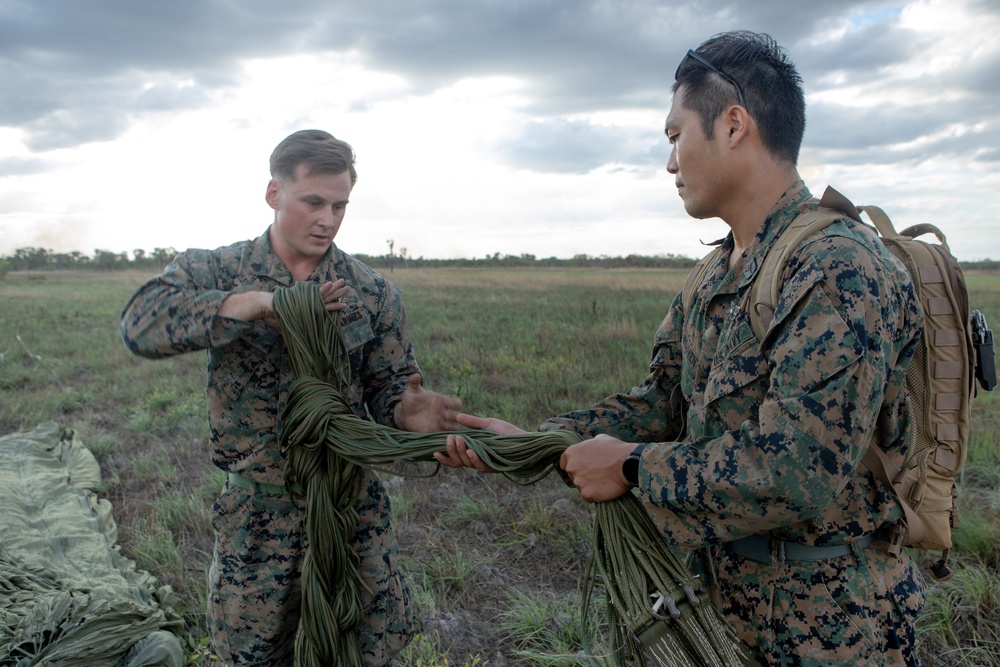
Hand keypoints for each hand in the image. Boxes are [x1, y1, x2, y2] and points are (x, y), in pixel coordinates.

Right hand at [218, 280, 348, 327]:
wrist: (263, 305)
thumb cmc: (271, 314)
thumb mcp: (284, 324)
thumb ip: (289, 328)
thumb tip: (289, 341)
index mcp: (304, 304)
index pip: (321, 303)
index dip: (332, 302)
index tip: (343, 301)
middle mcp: (306, 300)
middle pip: (325, 296)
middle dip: (337, 292)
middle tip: (349, 287)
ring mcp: (305, 299)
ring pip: (324, 294)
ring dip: (335, 290)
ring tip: (346, 285)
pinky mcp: (301, 299)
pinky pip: (315, 296)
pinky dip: (324, 291)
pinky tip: (331, 285)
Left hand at [394, 374, 461, 432]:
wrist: (405, 413)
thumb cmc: (411, 400)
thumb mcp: (412, 391)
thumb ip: (414, 383)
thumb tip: (415, 374)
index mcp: (442, 401)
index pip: (456, 402)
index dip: (456, 404)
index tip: (454, 405)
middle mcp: (444, 412)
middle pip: (458, 417)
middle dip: (459, 419)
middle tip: (456, 421)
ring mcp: (440, 423)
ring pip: (454, 428)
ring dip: (454, 431)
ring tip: (452, 433)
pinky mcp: (435, 431)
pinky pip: (444, 435)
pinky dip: (446, 437)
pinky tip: (444, 439)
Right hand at [434, 413, 522, 471]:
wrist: (526, 439)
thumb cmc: (509, 433)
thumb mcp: (488, 424)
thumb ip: (473, 423)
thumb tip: (458, 416)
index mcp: (473, 452)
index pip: (455, 459)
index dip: (445, 458)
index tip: (435, 452)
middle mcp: (478, 461)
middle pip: (458, 461)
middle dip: (451, 450)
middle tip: (450, 438)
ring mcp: (486, 464)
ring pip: (467, 463)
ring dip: (460, 452)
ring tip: (458, 440)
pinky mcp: (495, 466)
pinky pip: (481, 466)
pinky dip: (475, 459)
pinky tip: (470, 451)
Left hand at [559, 434, 634, 502]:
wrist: (628, 463)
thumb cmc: (616, 450)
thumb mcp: (600, 439)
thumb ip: (590, 444)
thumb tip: (591, 446)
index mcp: (572, 452)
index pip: (564, 463)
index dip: (574, 465)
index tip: (582, 468)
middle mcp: (571, 467)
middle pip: (573, 476)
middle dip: (583, 476)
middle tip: (598, 475)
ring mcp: (578, 482)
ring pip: (581, 487)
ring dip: (590, 486)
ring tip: (605, 481)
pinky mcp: (586, 494)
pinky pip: (589, 497)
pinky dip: (596, 495)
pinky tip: (606, 488)